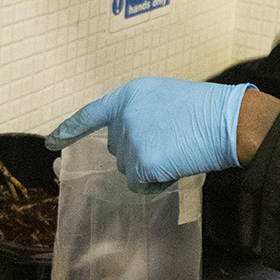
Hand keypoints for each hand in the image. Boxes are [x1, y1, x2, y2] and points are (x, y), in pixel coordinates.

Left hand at [45, 77, 256, 186]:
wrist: (227, 122)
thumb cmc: (204, 110)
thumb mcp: (164, 98)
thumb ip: (140, 112)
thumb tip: (127, 137)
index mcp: (129, 95)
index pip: (91, 114)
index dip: (69, 129)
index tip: (52, 143)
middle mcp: (123, 117)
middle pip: (116, 148)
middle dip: (138, 151)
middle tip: (170, 142)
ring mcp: (131, 141)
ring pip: (128, 167)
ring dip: (148, 167)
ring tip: (177, 150)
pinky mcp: (142, 163)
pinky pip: (140, 183)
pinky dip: (156, 181)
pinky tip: (176, 165)